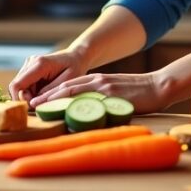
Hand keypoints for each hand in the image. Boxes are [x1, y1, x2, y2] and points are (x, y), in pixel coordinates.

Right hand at [9, 48, 88, 102]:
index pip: (17, 84)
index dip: (20, 99)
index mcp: (39, 64)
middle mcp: (31, 62)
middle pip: (17, 86)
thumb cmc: (75, 68)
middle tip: (41, 104)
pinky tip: (42, 93)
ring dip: (28, 95)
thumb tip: (33, 103)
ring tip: (44, 98)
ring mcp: (29, 64)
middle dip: (25, 99)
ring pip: (19, 86)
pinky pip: (24, 83)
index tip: (32, 107)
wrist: (76, 56)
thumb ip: (49, 92)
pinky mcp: (30, 67)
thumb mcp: (67, 82)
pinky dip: (31, 92)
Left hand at [28, 71, 170, 113]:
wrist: (158, 86)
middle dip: (48, 96)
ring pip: (73, 91)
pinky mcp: (111, 94)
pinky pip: (89, 99)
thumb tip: (88, 110)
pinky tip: (63, 110)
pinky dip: (74, 104)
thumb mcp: (116, 92)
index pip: (70, 86)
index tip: (39, 101)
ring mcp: (104, 87)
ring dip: (55, 99)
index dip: (53, 93)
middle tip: (32, 103)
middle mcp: (97, 81)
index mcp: (97, 80)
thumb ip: (101, 97)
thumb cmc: (139, 92)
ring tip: (41, 106)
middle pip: (67, 87)